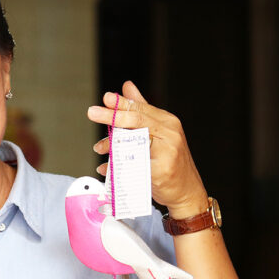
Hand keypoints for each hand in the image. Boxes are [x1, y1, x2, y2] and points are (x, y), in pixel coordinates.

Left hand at [88, 81, 208, 218]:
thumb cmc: (169, 161)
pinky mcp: (162, 171)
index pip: (141, 108)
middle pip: (137, 120)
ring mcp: (168, 152)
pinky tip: (105, 168)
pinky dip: (115, 167)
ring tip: (98, 148)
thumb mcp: (159, 132)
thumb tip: (127, 86)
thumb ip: (142, 110)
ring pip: (133, 142)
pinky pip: (133, 166)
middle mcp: (170, 133)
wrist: (187, 191)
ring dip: (111, 145)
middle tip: (92, 112)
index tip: (104, 98)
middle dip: (112, 116)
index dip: (121, 103)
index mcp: (167, 122)